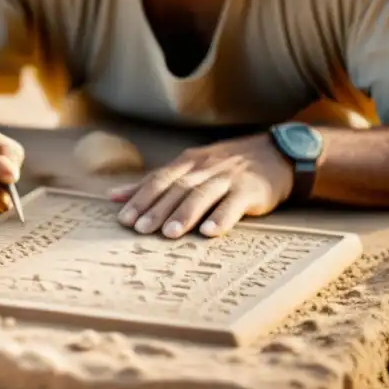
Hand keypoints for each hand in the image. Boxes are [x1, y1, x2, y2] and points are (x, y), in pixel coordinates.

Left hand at [110, 135, 293, 239]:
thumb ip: (154, 182)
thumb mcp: (189, 168)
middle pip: (177, 188)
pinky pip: (234, 204)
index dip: (141, 198)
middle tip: (140, 229)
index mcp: (188, 162)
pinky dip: (221, 217)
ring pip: (202, 195)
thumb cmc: (225, 166)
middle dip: (157, 209)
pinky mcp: (251, 189)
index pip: (159, 180)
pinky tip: (210, 232)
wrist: (275, 155)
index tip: (124, 219)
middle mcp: (205, 167)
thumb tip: (113, 196)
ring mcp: (228, 177)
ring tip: (169, 234)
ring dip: (185, 214)